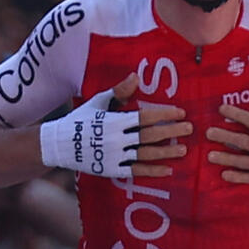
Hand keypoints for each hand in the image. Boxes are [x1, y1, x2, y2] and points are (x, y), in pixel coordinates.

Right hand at [40, 74, 187, 179]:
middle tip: (189, 129)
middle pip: (149, 135)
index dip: (164, 114)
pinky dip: (152, 171)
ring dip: (166, 152)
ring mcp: (114, 156)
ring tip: (183, 150)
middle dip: (171, 131)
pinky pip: (135, 171)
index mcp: (114, 120)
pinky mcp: (112, 170)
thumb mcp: (98, 102)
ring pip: (145, 154)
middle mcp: (116, 139)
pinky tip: (167, 170)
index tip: (180, 112)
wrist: (60, 145)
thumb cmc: (81, 120)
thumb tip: (136, 76)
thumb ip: (119, 92)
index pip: (144, 117)